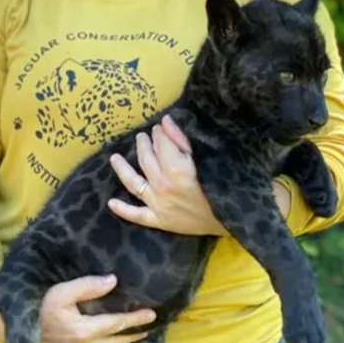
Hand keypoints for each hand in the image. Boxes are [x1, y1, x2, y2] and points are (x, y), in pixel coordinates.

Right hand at [0, 274, 156, 342]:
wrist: (10, 329)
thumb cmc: (35, 306)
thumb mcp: (60, 291)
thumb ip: (87, 286)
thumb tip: (113, 281)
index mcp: (84, 331)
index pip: (117, 324)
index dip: (136, 319)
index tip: (152, 315)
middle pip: (114, 342)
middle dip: (132, 334)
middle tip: (148, 328)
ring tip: (128, 336)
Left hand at [107, 115, 225, 235]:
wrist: (232, 218)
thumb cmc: (223, 186)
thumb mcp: (205, 159)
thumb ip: (181, 140)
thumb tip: (164, 122)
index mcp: (175, 169)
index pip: (160, 144)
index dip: (158, 134)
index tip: (157, 128)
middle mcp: (162, 186)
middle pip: (146, 160)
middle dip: (143, 145)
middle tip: (141, 137)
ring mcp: (158, 204)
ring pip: (134, 183)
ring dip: (123, 169)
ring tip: (114, 158)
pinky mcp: (159, 220)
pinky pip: (137, 215)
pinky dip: (123, 210)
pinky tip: (111, 203)